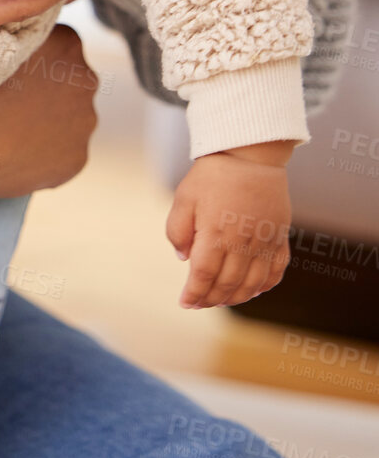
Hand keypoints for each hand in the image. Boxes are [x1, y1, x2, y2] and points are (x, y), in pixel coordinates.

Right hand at [0, 24, 97, 208]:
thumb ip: (21, 33)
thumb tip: (26, 32)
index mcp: (68, 43)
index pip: (57, 44)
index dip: (34, 57)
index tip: (12, 69)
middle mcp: (86, 79)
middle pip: (68, 80)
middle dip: (47, 88)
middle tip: (11, 98)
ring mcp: (86, 121)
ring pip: (68, 116)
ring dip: (48, 120)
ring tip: (12, 126)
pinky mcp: (78, 156)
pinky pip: (64, 149)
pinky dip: (46, 150)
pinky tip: (19, 149)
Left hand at [166, 141, 294, 308]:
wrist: (249, 154)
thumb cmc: (213, 174)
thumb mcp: (184, 198)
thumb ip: (178, 230)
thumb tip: (184, 258)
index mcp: (215, 234)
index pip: (203, 276)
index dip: (194, 294)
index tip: (185, 303)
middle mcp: (242, 243)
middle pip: (228, 284)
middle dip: (212, 299)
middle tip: (200, 303)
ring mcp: (264, 241)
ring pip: (253, 283)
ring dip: (237, 297)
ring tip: (222, 300)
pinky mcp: (279, 236)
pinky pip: (276, 270)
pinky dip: (265, 285)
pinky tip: (254, 289)